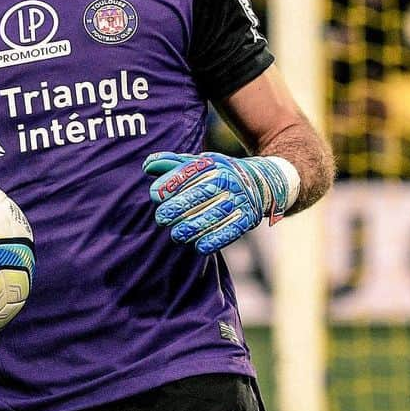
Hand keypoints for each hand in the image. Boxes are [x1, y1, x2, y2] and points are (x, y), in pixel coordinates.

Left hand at [143, 151, 298, 253]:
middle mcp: (228, 179)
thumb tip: (147, 167)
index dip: (170, 184)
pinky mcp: (249, 218)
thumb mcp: (199, 163)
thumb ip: (173, 165)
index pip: (189, 172)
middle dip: (178, 207)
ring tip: (176, 235)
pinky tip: (199, 247)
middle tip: (161, 218)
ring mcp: (240, 199)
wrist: (262, 182)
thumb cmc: (220, 173)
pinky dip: (215, 240)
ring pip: (213, 214)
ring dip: (192, 227)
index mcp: (213, 164)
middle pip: (200, 194)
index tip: (155, 195)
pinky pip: (231, 230)